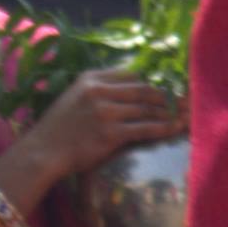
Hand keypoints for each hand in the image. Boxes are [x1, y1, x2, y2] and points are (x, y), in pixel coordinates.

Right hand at [14, 68, 186, 189]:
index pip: (131, 73)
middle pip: (144, 88)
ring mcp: (105, 112)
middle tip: (184, 100)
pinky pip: (145, 128)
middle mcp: (99, 91)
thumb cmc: (60, 128)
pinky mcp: (111, 133)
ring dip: (169, 112)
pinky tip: (175, 128)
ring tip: (184, 114)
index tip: (168, 85)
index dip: (153, 80)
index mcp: (91, 79)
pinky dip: (163, 128)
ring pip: (147, 108)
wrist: (43, 152)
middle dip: (167, 95)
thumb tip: (133, 87)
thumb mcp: (75, 97)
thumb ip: (100, 89)